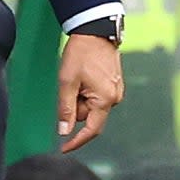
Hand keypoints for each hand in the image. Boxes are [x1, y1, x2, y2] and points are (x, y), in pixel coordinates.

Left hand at [57, 35, 122, 152]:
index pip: (91, 130)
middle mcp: (114, 98)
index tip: (64, 148)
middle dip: (75, 106)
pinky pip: (96, 95)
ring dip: (79, 96)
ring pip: (90, 105)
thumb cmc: (81, 55)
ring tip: (76, 76)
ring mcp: (115, 90)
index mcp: (105, 100)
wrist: (95, 31)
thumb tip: (64, 131)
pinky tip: (83, 75)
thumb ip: (66, 109)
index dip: (77, 141)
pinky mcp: (113, 83)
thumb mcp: (67, 82)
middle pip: (88, 115)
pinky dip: (85, 90)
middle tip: (68, 84)